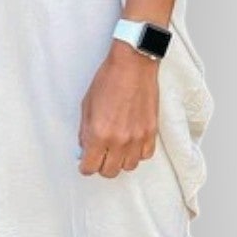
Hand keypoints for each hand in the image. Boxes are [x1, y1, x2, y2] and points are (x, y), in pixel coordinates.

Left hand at [77, 41, 159, 177]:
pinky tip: (132, 143)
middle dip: (101, 165)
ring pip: (128, 167)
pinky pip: (145, 155)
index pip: (89, 167)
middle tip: (100, 155)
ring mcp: (137, 137)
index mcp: (98, 134)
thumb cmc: (109, 80)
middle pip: (109, 172)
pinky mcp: (151, 132)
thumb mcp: (87, 105)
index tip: (86, 161)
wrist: (133, 65)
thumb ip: (85, 131)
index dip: (85, 166)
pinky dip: (137, 153)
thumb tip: (85, 148)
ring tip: (117, 149)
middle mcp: (118, 140)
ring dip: (120, 161)